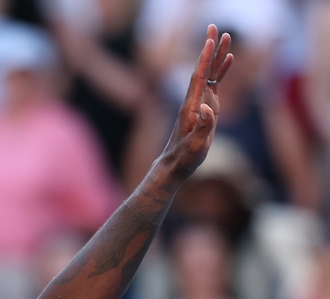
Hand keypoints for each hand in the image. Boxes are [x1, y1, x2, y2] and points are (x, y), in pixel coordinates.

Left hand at [162, 24, 233, 177]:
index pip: (198, 77)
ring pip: (209, 74)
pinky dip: (221, 71)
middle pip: (203, 69)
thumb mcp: (196, 145)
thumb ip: (203, 126)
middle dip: (209, 48)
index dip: (205, 58)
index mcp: (191, 106)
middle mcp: (194, 100)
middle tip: (214, 27)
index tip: (209, 40)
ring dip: (217, 55)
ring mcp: (199, 102)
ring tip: (226, 36)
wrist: (175, 164)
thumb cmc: (185, 157)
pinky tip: (229, 60)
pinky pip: (214, 84)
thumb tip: (207, 108)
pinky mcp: (204, 108)